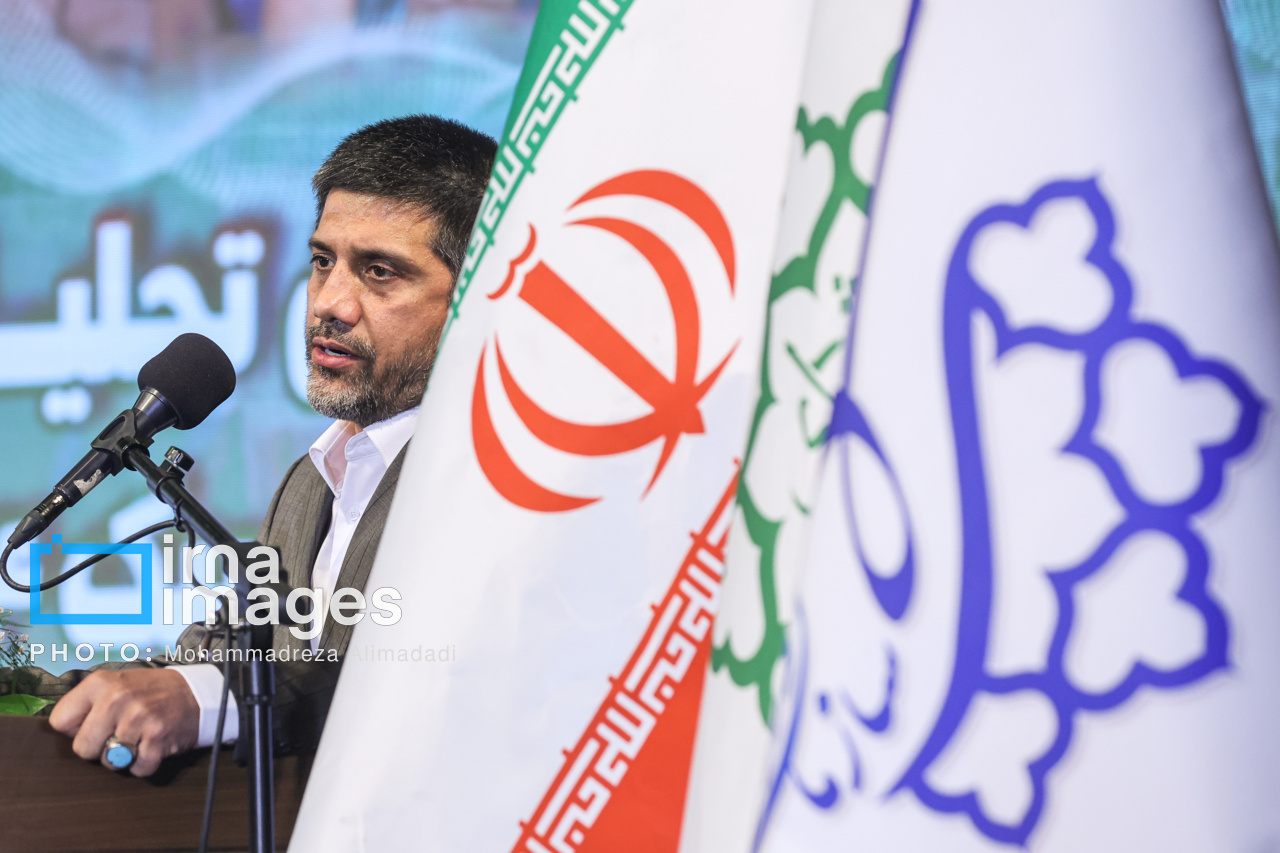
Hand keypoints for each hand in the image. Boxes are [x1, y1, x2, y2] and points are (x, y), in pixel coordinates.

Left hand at [49, 668, 199, 776]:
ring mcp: (138, 719)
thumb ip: (89, 703)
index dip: (76, 729)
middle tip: (118, 735)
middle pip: (82, 748)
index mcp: (101, 683)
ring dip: (124, 757)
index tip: (94, 724)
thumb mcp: (117, 683)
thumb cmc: (152, 691)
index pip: (60, 721)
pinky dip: (145, 763)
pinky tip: (152, 745)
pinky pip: (136, 768)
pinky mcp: (157, 739)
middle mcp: (117, 699)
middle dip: (99, 748)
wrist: (197, 693)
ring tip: (138, 738)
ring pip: (109, 761)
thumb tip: (67, 732)